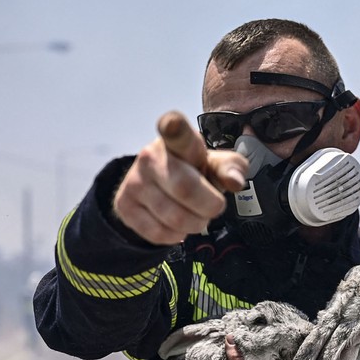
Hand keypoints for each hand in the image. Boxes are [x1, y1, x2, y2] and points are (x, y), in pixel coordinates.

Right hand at [113, 111, 247, 244]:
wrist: (157, 186)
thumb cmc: (194, 171)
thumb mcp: (216, 165)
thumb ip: (231, 168)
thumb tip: (235, 182)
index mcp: (176, 140)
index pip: (175, 132)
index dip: (174, 128)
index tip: (172, 124)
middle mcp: (150, 157)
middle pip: (186, 190)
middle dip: (209, 207)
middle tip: (212, 206)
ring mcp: (134, 181)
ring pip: (175, 218)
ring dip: (195, 224)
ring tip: (194, 214)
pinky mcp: (124, 206)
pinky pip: (159, 234)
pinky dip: (176, 236)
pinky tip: (176, 224)